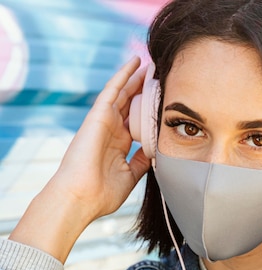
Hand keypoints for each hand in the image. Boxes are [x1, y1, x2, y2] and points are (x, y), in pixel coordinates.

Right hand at [10, 57, 150, 262]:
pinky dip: (123, 75)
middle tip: (159, 74)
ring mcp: (104, 121)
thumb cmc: (102, 193)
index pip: (136, 120)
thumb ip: (141, 161)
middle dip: (143, 89)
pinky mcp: (98, 116)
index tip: (164, 99)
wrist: (81, 198)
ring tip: (151, 63)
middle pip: (130, 103)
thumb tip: (155, 151)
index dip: (149, 109)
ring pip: (123, 93)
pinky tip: (134, 63)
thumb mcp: (130, 175)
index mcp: (118, 143)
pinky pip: (113, 90)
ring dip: (135, 77)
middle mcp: (111, 130)